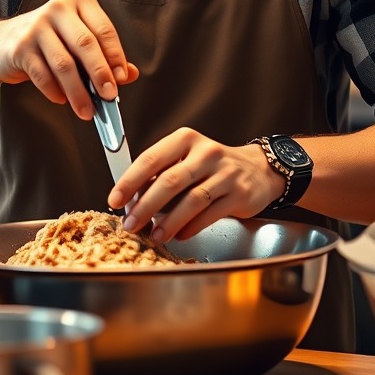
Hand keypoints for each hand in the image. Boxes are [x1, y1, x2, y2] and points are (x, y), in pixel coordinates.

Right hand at [0, 0, 138, 118]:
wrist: (3, 42)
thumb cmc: (51, 41)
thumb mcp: (79, 42)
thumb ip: (105, 55)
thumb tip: (131, 74)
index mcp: (80, 1)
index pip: (104, 30)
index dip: (115, 56)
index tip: (122, 79)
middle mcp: (58, 8)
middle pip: (85, 44)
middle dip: (100, 74)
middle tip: (109, 97)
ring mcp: (36, 26)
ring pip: (64, 63)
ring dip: (78, 91)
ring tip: (87, 110)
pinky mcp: (20, 47)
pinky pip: (42, 74)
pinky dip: (54, 91)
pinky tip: (61, 100)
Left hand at [108, 129, 284, 242]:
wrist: (259, 170)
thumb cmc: (213, 167)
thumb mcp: (187, 158)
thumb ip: (162, 174)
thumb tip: (131, 200)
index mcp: (186, 139)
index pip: (151, 158)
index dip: (130, 181)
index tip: (115, 199)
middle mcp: (206, 153)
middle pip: (170, 180)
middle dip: (145, 206)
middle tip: (131, 223)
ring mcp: (225, 173)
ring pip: (191, 200)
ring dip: (169, 222)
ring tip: (155, 235)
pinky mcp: (239, 194)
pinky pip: (210, 214)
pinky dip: (191, 227)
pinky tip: (180, 235)